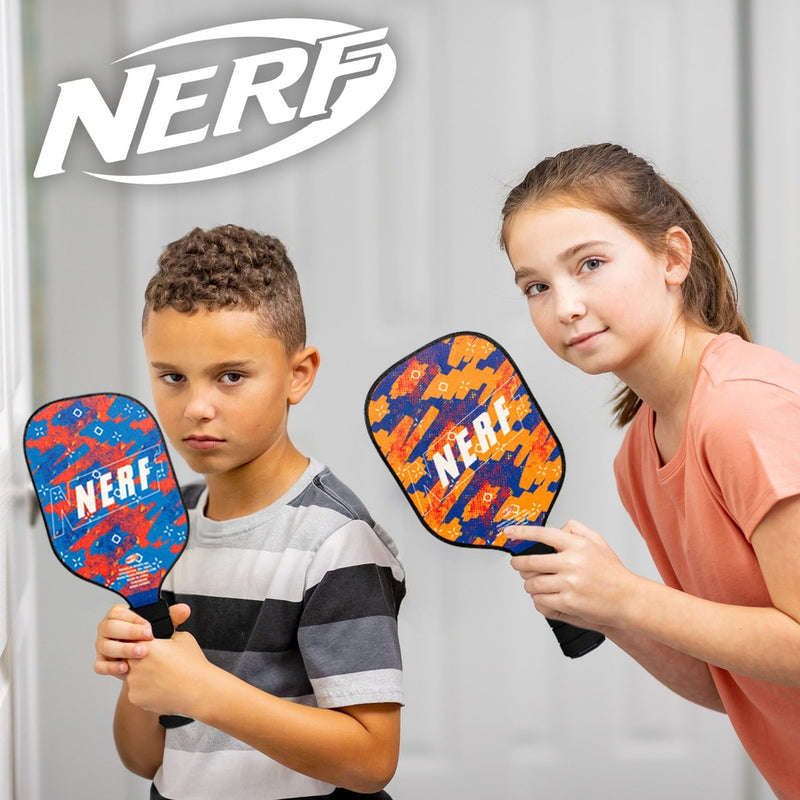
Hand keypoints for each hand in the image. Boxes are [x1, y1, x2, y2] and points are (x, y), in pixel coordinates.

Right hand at [94, 603, 190, 677]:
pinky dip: (113, 667)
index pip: (118, 612)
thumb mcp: (160, 627)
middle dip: (130, 632)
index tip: (149, 626)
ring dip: (125, 649)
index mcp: (118, 615)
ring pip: (106, 646)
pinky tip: (126, 668)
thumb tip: (184, 610)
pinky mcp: (101, 663)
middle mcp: (106, 629)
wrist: (145, 663)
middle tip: (148, 638)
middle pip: (110, 628)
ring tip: (142, 652)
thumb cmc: (150, 640)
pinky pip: (100, 665)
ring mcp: (102, 646)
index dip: (133, 618)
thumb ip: (171, 617)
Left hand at [125, 627, 210, 715]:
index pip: (131, 640)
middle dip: (139, 660)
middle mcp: (134, 663)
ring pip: (132, 676)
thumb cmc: (193, 665)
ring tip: (163, 677)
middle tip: (156, 663)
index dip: (140, 643)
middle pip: (128, 658)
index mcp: (145, 645)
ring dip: (142, 676)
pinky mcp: (135, 698)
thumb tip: (161, 637)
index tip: (148, 647)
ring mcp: (133, 682)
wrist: (199, 691)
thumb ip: (166, 636)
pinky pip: (137, 691)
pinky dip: (147, 690)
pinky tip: (162, 688)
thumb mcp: (183, 638)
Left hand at [508, 519, 637, 629]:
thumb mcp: (598, 542)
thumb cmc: (612, 573)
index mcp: (578, 545)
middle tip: (518, 565)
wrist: (628, 600)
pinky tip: (544, 596)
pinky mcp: (568, 603)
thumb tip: (556, 529)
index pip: (543, 534)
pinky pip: (540, 600)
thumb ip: (576, 530)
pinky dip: (538, 599)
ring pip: (532, 583)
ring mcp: (569, 584)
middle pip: (530, 562)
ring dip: (529, 584)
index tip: (509, 532)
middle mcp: (572, 563)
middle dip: (519, 564)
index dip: (522, 532)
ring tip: (535, 583)